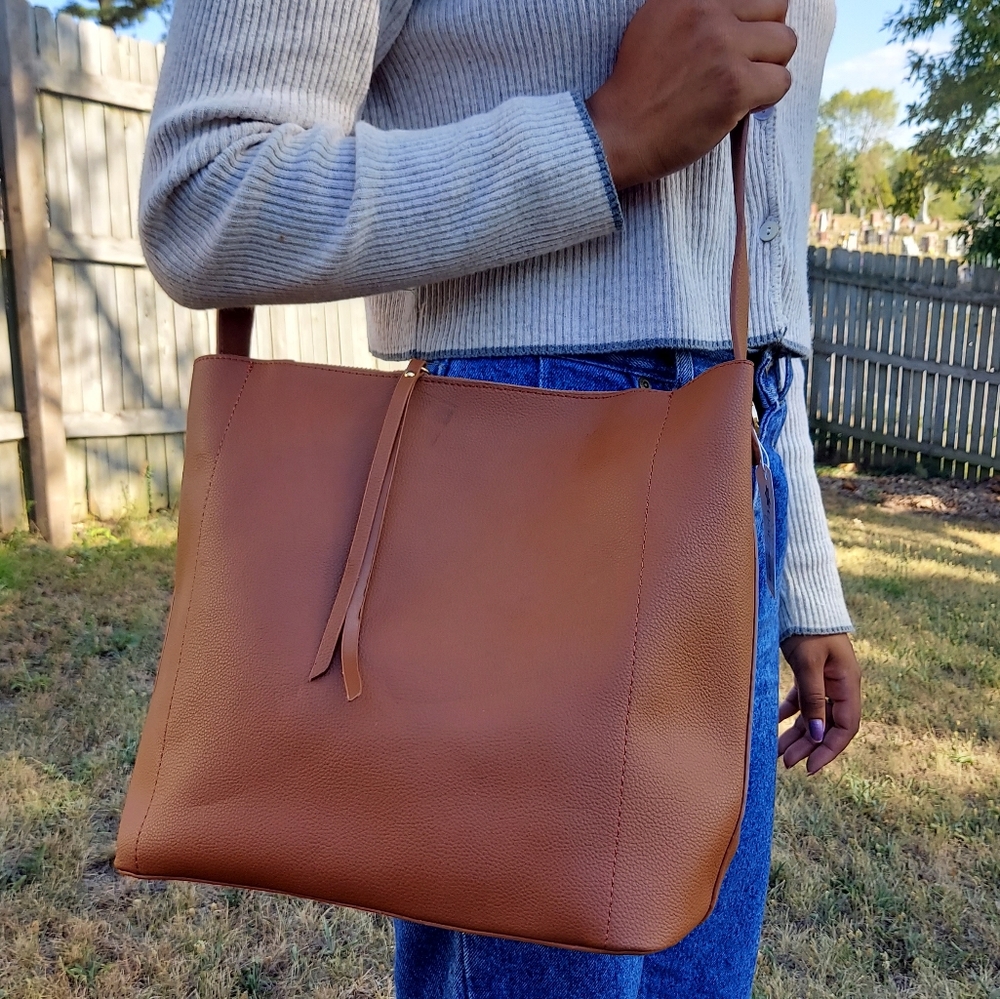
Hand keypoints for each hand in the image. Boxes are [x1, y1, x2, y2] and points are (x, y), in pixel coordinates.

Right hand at [585, 0, 796, 189]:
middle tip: (747, 64)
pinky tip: (742, 107)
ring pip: (785, 43)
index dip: (752, 18)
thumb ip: (691, 11)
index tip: (740, 42)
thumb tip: (729, 13)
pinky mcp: (735, 86)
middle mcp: (708, 13)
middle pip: (776, 7)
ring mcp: (724, 49)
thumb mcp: (652, 26)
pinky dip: (767, 98)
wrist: (616, 133)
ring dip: (770, 68)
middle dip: (767, 38)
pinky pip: (780, 81)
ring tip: (744, 87)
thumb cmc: (634, 91)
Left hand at [778, 633, 861, 774]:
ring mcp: (825, 680)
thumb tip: (818, 734)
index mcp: (848, 684)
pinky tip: (775, 724)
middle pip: (827, 724)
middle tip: (786, 763)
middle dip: (809, 745)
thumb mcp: (810, 663)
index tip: (810, 766)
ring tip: (778, 751)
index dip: (830, 749)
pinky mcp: (810, 673)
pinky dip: (790, 713)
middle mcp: (839, 686)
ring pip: (813, 715)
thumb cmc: (809, 629)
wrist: (801, 601)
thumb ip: (813, 698)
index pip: (846, 727)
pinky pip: (802, 700)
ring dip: (798, 733)